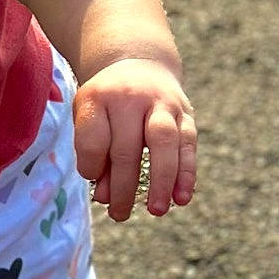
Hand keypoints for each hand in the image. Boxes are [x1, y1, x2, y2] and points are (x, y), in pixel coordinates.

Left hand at [73, 58, 196, 221]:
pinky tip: (182, 198)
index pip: (93, 138)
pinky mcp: (185, 113)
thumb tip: (105, 197)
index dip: (92, 165)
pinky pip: (188, 144)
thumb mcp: (90, 118)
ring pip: (163, 142)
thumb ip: (94, 154)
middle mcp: (130, 97)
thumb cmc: (107, 103)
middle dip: (123, 186)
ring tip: (156, 211)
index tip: (93, 179)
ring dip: (161, 180)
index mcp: (98, 97)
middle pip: (127, 146)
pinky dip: (186, 173)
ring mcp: (161, 103)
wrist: (137, 63)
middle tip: (119, 215)